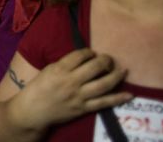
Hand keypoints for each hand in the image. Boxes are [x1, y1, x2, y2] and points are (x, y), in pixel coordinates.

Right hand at [9, 49, 131, 131]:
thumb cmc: (38, 87)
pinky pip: (104, 103)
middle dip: (105, 60)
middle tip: (108, 59)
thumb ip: (65, 65)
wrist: (33, 110)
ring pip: (103, 84)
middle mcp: (71, 81)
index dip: (89, 52)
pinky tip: (129, 95)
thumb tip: (83, 60)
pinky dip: (118, 99)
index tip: (92, 53)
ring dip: (115, 76)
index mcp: (60, 69)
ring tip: (122, 70)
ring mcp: (79, 96)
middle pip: (95, 67)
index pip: (80, 55)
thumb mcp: (49, 70)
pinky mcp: (83, 108)